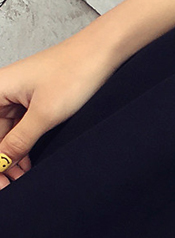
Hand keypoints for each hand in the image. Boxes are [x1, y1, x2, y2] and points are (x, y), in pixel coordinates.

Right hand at [0, 36, 119, 188]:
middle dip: (2, 160)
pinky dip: (23, 144)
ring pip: (6, 132)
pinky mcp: (33, 98)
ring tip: (22, 177)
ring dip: (12, 155)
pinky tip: (28, 162)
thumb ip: (19, 141)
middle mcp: (1, 91)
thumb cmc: (74, 72)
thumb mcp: (45, 114)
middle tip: (12, 185)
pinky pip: (20, 125)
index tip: (2, 183)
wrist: (102, 53)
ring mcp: (17, 94)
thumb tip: (1, 163)